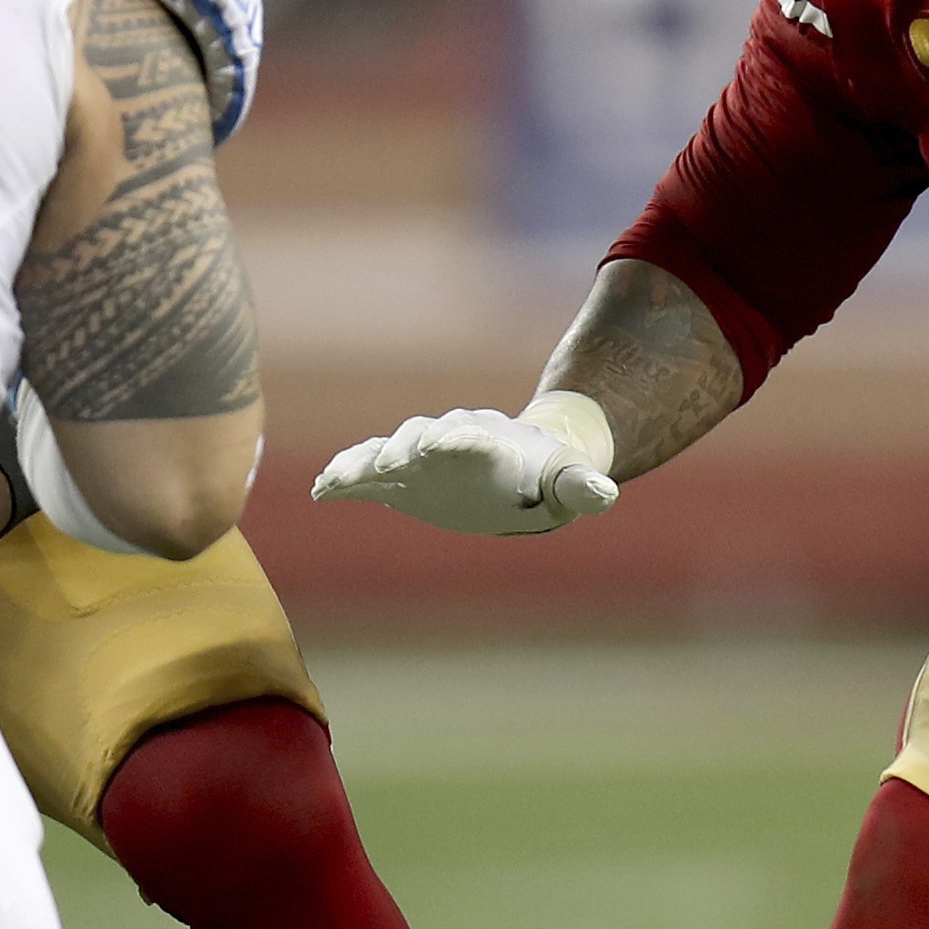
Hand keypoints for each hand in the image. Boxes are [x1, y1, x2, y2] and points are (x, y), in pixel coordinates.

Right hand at [313, 401, 617, 535]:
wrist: (522, 464)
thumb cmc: (546, 474)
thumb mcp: (568, 479)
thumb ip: (582, 486)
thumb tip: (607, 494)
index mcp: (489, 440)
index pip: (470, 434)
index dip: (457, 439)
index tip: (440, 445)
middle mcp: (448, 440)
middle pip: (421, 436)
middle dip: (406, 447)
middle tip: (392, 462)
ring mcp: (420, 457)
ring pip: (386, 451)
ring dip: (363, 463)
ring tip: (336, 479)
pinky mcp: (400, 477)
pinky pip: (368, 473)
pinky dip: (345, 479)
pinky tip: (322, 492)